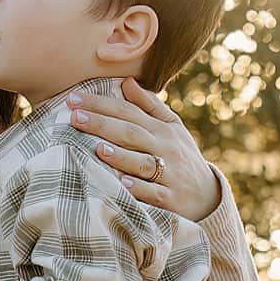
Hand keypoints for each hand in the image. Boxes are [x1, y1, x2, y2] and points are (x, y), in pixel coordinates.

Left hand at [66, 77, 221, 220]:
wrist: (207, 195)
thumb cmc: (180, 156)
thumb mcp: (172, 127)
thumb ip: (149, 105)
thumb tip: (126, 81)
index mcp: (161, 129)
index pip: (128, 112)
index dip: (101, 104)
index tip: (72, 99)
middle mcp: (165, 148)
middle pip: (131, 133)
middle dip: (102, 124)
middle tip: (74, 117)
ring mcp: (169, 174)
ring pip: (142, 163)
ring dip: (120, 156)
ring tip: (97, 148)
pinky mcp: (171, 199)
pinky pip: (154, 193)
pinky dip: (140, 189)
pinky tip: (123, 184)